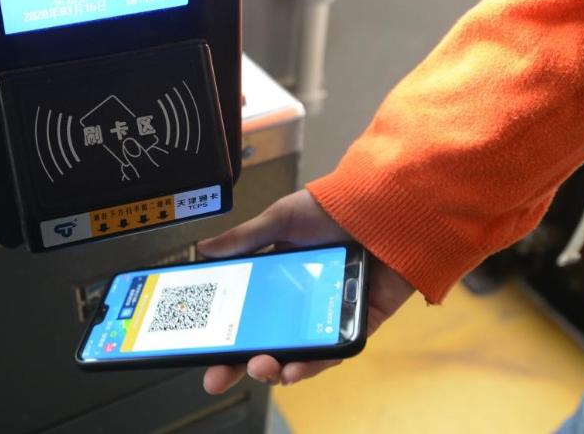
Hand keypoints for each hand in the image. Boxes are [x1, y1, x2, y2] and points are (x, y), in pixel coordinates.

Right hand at [198, 189, 414, 393]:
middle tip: (219, 375)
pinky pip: (334, 352)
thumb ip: (244, 238)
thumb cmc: (333, 207)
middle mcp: (304, 300)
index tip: (200, 349)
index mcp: (281, 278)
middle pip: (269, 341)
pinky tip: (294, 369)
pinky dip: (314, 363)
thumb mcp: (281, 219)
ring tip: (261, 369)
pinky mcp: (358, 325)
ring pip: (299, 354)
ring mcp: (330, 315)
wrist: (383, 206)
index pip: (247, 312)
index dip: (224, 333)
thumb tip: (203, 250)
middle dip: (242, 363)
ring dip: (276, 368)